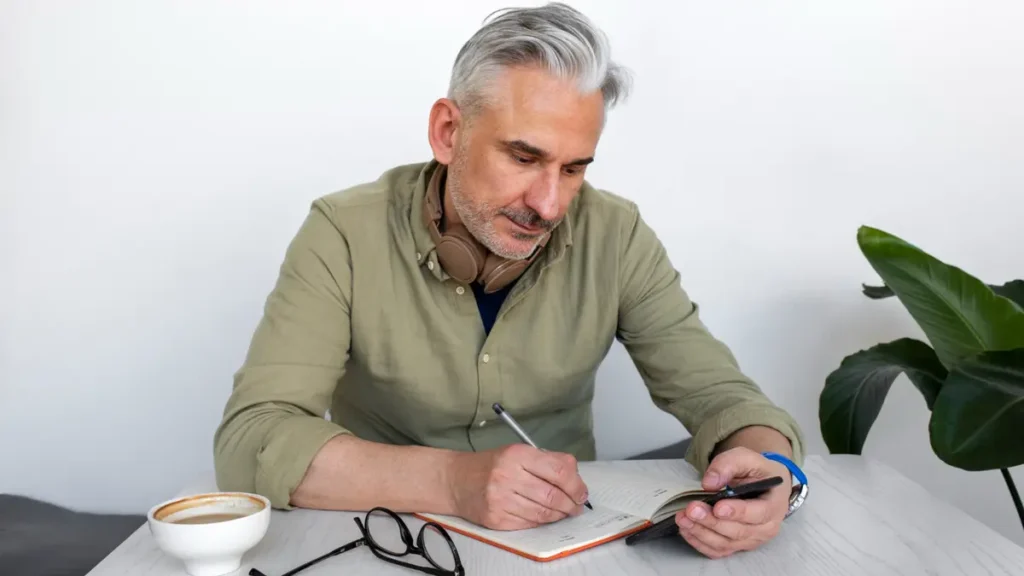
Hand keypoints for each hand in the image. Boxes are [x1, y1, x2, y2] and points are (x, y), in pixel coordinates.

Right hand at [447, 444, 589, 529]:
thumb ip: (548, 461)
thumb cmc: (491, 465)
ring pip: (543, 513)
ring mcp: (500, 499)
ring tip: (563, 512)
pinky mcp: (496, 518)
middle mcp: (508, 475)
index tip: (582, 492)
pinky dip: (541, 521)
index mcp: (517, 454)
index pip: (559, 471)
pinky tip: (543, 516)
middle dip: (571, 504)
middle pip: (553, 496)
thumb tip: (576, 479)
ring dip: (559, 515)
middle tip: (576, 506)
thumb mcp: (518, 452)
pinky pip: (529, 524)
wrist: (456, 480)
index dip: (577, 485)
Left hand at [674, 447, 790, 557]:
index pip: (758, 513)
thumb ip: (728, 465)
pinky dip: (700, 543)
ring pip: (725, 544)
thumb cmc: (756, 471)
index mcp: (774, 505)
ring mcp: (752, 540)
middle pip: (737, 531)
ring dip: (701, 533)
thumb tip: (709, 483)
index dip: (737, 512)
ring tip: (683, 518)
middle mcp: (766, 528)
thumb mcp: (746, 458)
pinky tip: (686, 530)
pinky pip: (718, 551)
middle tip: (691, 510)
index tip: (718, 507)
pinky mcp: (737, 546)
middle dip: (712, 521)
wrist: (763, 485)